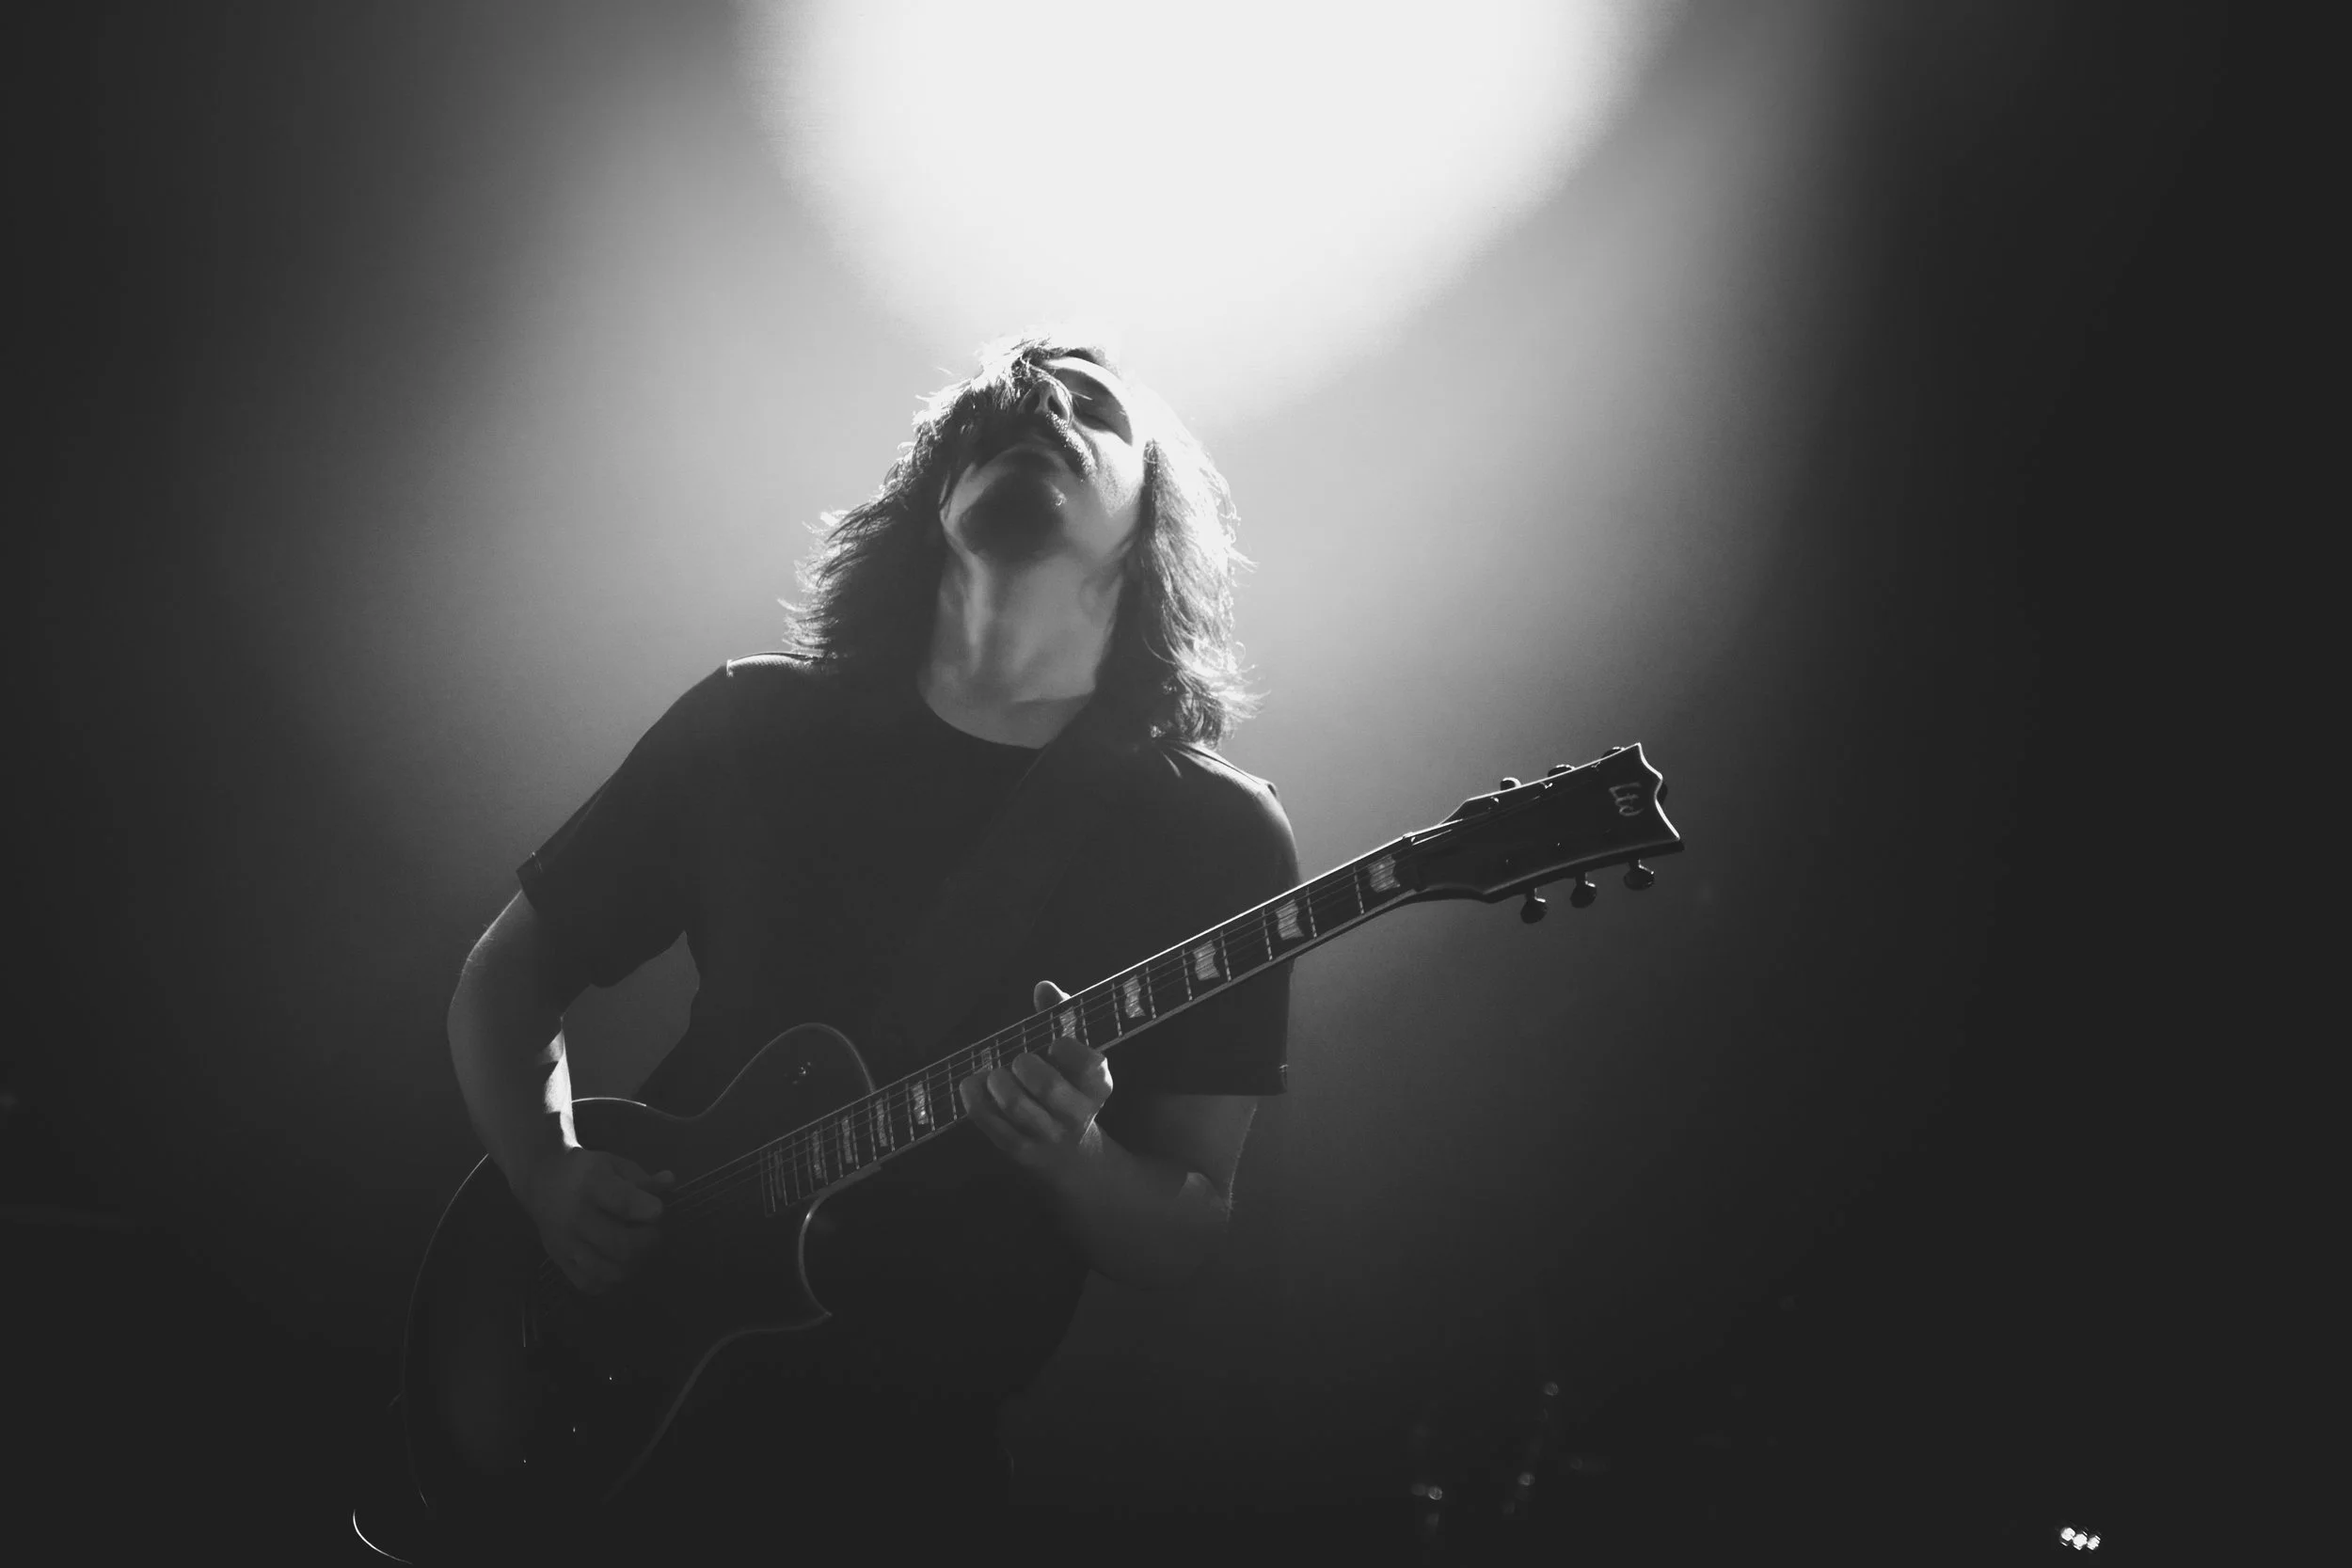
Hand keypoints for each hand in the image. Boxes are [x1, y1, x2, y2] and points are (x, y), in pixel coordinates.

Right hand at [516, 1146, 672, 1293]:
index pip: (623, 1203)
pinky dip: (611, 1280)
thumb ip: (643, 1178)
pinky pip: (591, 1284)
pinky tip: (616, 1263)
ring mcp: (566, 1243)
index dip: (649, 1210)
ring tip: (638, 1249)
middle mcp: (576, 1217)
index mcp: (592, 1185)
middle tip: (653, 1233)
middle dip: (649, 1242)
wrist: (541, 1180)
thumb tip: (669, 1182)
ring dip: (634, 1264)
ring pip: (610, 1270)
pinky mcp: (560, 1261)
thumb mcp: (614, 1164)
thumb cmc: (586, 1171)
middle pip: (621, 1244)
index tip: (659, 1211)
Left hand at [960, 981, 1113, 1187]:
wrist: (1069, 1152)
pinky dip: (975, 1097)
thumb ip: (1060, 1015)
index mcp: (1098, 1085)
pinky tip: (974, 1084)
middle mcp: (1078, 1114)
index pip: (1088, 1065)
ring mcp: (1047, 1135)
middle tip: (1019, 1060)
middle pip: (1047, 1086)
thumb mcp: (1072, 1054)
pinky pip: (989, 1121)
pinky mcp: (1019, 1149)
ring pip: (1015, 1105)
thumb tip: (1044, 987)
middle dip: (1024, 1065)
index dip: (1067, 1050)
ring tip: (996, 1073)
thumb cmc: (1067, 1085)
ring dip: (997, 1080)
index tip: (1055, 1045)